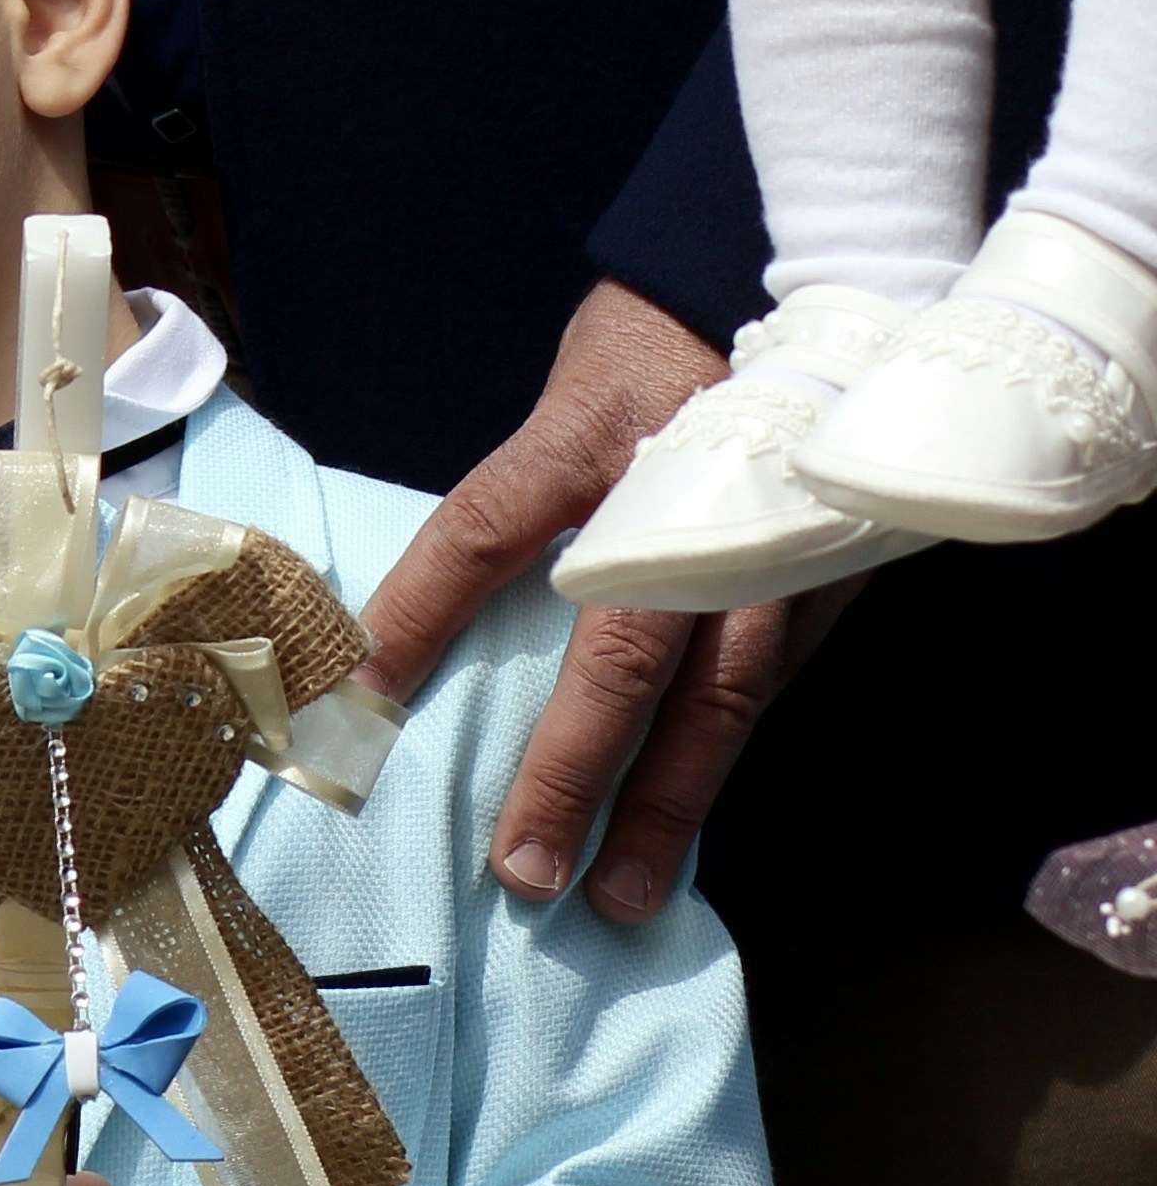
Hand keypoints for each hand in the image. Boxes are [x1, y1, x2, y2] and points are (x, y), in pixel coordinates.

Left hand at [358, 280, 816, 920]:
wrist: (798, 291)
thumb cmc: (647, 357)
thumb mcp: (559, 404)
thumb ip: (504, 511)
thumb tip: (395, 629)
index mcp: (589, 440)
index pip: (483, 532)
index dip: (419, 615)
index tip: (360, 703)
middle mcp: (685, 502)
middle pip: (621, 656)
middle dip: (572, 773)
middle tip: (524, 872)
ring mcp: (769, 545)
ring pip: (718, 698)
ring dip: (667, 805)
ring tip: (622, 894)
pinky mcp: (826, 577)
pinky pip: (767, 689)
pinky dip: (720, 762)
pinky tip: (686, 832)